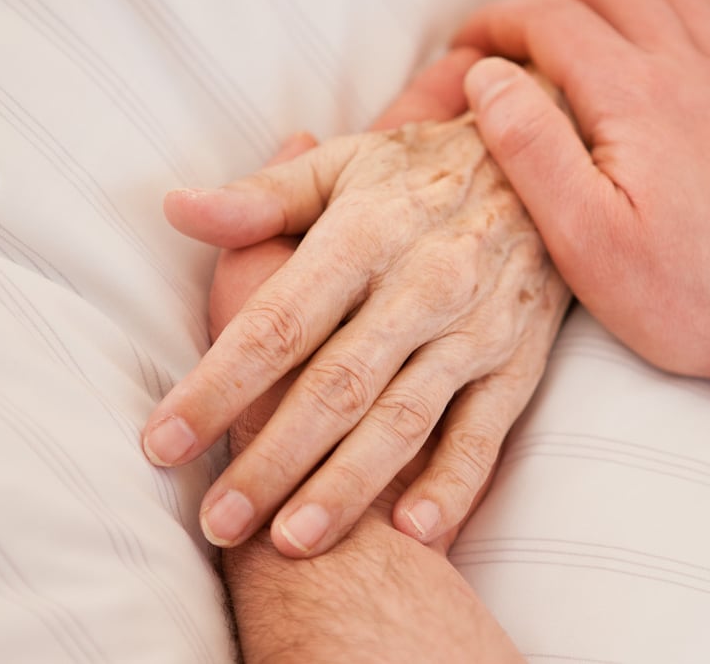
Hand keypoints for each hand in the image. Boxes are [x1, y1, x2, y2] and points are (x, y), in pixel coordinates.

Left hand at [146, 49, 570, 556]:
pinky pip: (486, 433)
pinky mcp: (518, 363)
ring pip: (405, 418)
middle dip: (273, 458)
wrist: (549, 167)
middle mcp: (421, 285)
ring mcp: (474, 330)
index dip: (217, 385)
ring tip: (292, 543)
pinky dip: (454, 483)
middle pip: (336, 384)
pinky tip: (414, 532)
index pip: (278, 321)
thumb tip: (177, 209)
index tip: (160, 444)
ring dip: (349, 485)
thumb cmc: (422, 173)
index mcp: (364, 234)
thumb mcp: (344, 167)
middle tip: (217, 522)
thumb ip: (261, 198)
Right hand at [453, 0, 709, 379]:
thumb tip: (488, 78)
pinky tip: (661, 0)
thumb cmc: (694, 295)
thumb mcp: (586, 240)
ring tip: (566, 17)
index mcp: (633, 98)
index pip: (548, 23)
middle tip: (504, 35)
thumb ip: (531, 148)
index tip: (463, 51)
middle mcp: (685, 71)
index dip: (494, 26)